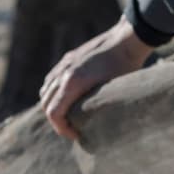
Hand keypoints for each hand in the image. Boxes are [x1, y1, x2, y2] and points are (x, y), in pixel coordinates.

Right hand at [40, 19, 153, 140]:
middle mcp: (64, 72)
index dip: (62, 129)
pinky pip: (52, 79)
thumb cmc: (125, 67)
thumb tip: (92, 128)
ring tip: (69, 115)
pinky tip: (67, 98)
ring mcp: (65, 63)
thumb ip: (96, 108)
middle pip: (46, 103)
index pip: (54, 113)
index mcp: (73, 82)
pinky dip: (54, 92)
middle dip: (56, 120)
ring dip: (52, 106)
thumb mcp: (112, 92)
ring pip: (46, 90)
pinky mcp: (69, 58)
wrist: (128, 39)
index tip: (76, 135)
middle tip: (72, 130)